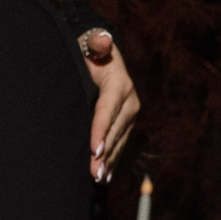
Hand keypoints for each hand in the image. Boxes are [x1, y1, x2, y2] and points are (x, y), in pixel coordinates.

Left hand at [81, 29, 137, 181]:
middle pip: (115, 130)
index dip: (101, 130)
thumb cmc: (90, 50)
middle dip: (105, 153)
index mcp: (120, 83)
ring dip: (109, 161)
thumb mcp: (92, 43)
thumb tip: (101, 41)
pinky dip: (112, 160)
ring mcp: (130, 114)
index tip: (94, 149)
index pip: (107, 109)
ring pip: (119, 141)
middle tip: (94, 172)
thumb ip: (96, 43)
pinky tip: (106, 176)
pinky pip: (119, 143)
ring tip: (98, 179)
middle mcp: (130, 101)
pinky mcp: (126, 123)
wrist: (102, 56)